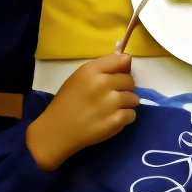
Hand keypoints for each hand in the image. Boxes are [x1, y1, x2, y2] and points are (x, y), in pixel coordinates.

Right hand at [26, 54, 139, 171]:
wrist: (57, 131)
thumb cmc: (67, 101)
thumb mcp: (80, 77)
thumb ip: (104, 67)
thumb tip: (128, 60)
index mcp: (91, 71)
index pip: (121, 61)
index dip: (122, 69)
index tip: (117, 76)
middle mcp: (102, 84)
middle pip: (130, 81)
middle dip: (125, 88)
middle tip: (111, 96)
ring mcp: (110, 103)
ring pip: (134, 98)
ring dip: (126, 104)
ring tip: (111, 109)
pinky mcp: (115, 120)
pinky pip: (132, 114)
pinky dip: (124, 118)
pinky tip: (111, 119)